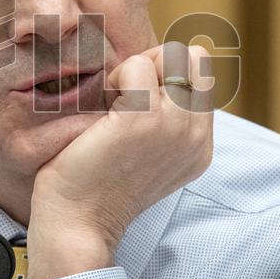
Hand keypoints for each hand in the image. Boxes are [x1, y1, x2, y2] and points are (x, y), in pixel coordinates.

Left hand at [27, 42, 213, 278]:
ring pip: (171, 54)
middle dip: (157, 62)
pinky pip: (136, 65)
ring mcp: (175, 126)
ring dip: (135, 69)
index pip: (202, 75)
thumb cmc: (97, 184)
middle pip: (193, 57)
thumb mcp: (147, 152)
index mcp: (201, 144)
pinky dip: (115, 77)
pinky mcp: (143, 119)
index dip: (165, 73)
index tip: (136, 99)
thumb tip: (156, 72)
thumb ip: (166, 120)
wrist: (77, 224)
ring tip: (113, 103)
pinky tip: (102, 111)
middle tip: (125, 94)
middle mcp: (196, 135)